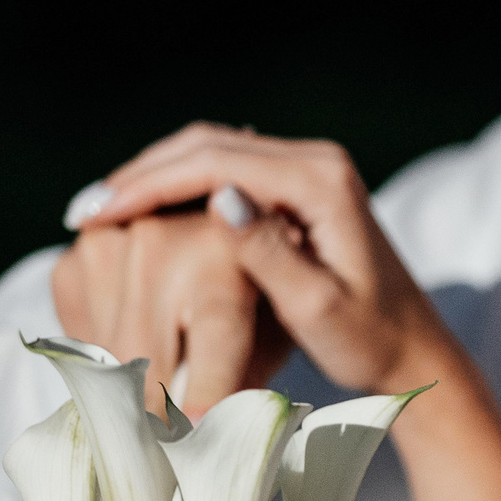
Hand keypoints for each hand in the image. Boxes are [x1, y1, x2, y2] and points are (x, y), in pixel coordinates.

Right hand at [70, 123, 459, 396]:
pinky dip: (182, 186)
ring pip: (216, 152)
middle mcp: (320, 163)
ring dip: (156, 177)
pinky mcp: (306, 189)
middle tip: (84, 212)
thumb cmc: (369, 343)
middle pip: (210, 145)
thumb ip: (267, 253)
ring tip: (101, 211)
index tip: (96, 216)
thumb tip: (220, 197)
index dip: (148, 186)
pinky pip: (231, 170)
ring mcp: (314, 171)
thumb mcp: (318, 309)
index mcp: (323, 184)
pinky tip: (144, 214)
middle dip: (142, 175)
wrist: (416, 354)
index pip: (216, 164)